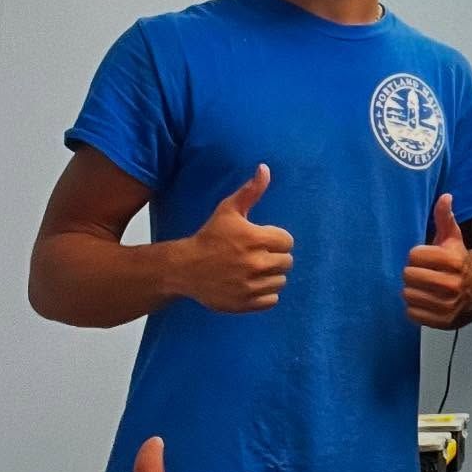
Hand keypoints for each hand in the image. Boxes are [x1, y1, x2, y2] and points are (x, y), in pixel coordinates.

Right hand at [182, 164, 293, 311]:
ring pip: (280, 282)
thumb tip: (265, 168)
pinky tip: (249, 284)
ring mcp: (250, 285)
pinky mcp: (246, 303)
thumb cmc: (209, 237)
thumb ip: (250, 191)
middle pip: (287, 263)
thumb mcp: (228, 211)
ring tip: (251, 270)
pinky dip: (264, 294)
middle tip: (255, 256)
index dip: (276, 240)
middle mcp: (255, 263)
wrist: (184, 268)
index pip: (288, 242)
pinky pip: (272, 300)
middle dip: (274, 258)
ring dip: (270, 277)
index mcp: (255, 239)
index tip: (260, 241)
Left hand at [403, 194, 471, 328]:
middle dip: (413, 273)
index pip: (413, 255)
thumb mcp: (453, 239)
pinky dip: (415, 308)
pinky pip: (412, 313)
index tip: (427, 258)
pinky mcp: (442, 321)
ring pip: (408, 295)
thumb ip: (445, 218)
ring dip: (412, 291)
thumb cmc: (459, 263)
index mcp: (454, 261)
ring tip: (424, 287)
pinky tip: (425, 301)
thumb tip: (445, 197)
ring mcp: (447, 305)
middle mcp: (452, 284)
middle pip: (408, 275)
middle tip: (424, 273)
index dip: (417, 255)